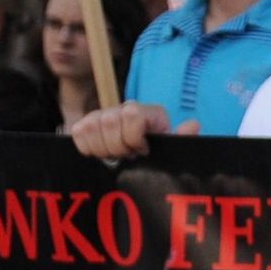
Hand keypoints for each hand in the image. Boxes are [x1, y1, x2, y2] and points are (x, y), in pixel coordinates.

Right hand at [67, 103, 184, 161]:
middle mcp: (124, 108)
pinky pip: (77, 132)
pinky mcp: (85, 124)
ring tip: (115, 156)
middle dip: (117, 146)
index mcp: (147, 112)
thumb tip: (193, 124)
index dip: (133, 138)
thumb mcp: (173, 150)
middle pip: (109, 121)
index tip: (142, 151)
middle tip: (127, 156)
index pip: (131, 115)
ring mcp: (103, 115)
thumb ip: (182, 139)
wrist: (141, 161)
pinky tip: (100, 154)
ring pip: (90, 126)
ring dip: (101, 148)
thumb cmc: (158, 155)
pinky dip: (87, 147)